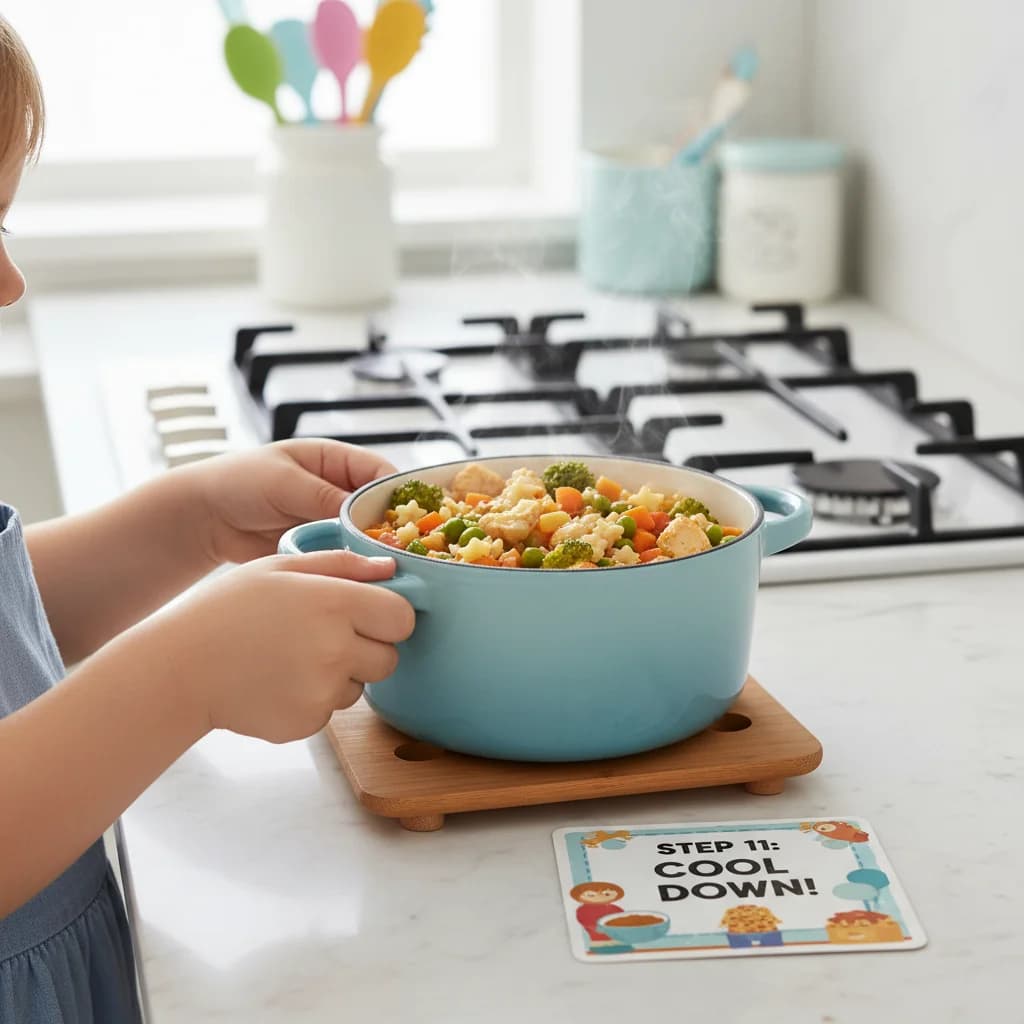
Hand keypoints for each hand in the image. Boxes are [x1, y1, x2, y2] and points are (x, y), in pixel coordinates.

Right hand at [153, 549, 414, 742]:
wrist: (180, 668)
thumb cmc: (228, 610)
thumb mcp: (281, 569)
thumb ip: (342, 565)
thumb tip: (391, 568)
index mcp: (334, 603)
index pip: (402, 617)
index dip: (389, 617)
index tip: (369, 615)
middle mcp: (336, 649)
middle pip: (389, 658)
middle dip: (368, 649)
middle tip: (325, 638)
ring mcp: (323, 691)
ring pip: (360, 686)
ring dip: (340, 676)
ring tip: (291, 659)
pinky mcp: (308, 723)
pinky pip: (331, 711)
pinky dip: (313, 700)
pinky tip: (278, 682)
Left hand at [190, 440, 396, 564]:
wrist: (203, 518)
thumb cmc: (238, 482)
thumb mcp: (284, 482)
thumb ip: (324, 497)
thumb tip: (363, 518)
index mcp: (335, 461)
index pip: (380, 475)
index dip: (397, 495)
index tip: (407, 519)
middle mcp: (338, 490)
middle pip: (379, 509)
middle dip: (389, 529)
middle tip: (398, 551)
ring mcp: (330, 520)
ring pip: (366, 536)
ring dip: (371, 551)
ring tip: (381, 568)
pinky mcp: (320, 547)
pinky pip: (345, 557)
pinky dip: (352, 567)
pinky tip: (358, 578)